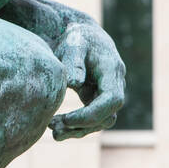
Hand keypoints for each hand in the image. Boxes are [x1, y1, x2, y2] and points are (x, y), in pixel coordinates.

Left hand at [49, 17, 124, 140]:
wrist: (80, 35)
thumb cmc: (76, 38)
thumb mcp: (73, 45)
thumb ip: (74, 62)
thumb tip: (74, 83)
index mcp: (112, 70)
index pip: (112, 100)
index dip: (92, 114)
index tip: (67, 120)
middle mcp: (115, 84)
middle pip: (108, 115)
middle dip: (83, 125)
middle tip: (54, 127)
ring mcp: (108, 94)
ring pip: (100, 121)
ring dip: (78, 129)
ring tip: (53, 131)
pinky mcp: (97, 99)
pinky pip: (92, 119)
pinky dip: (76, 126)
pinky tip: (56, 128)